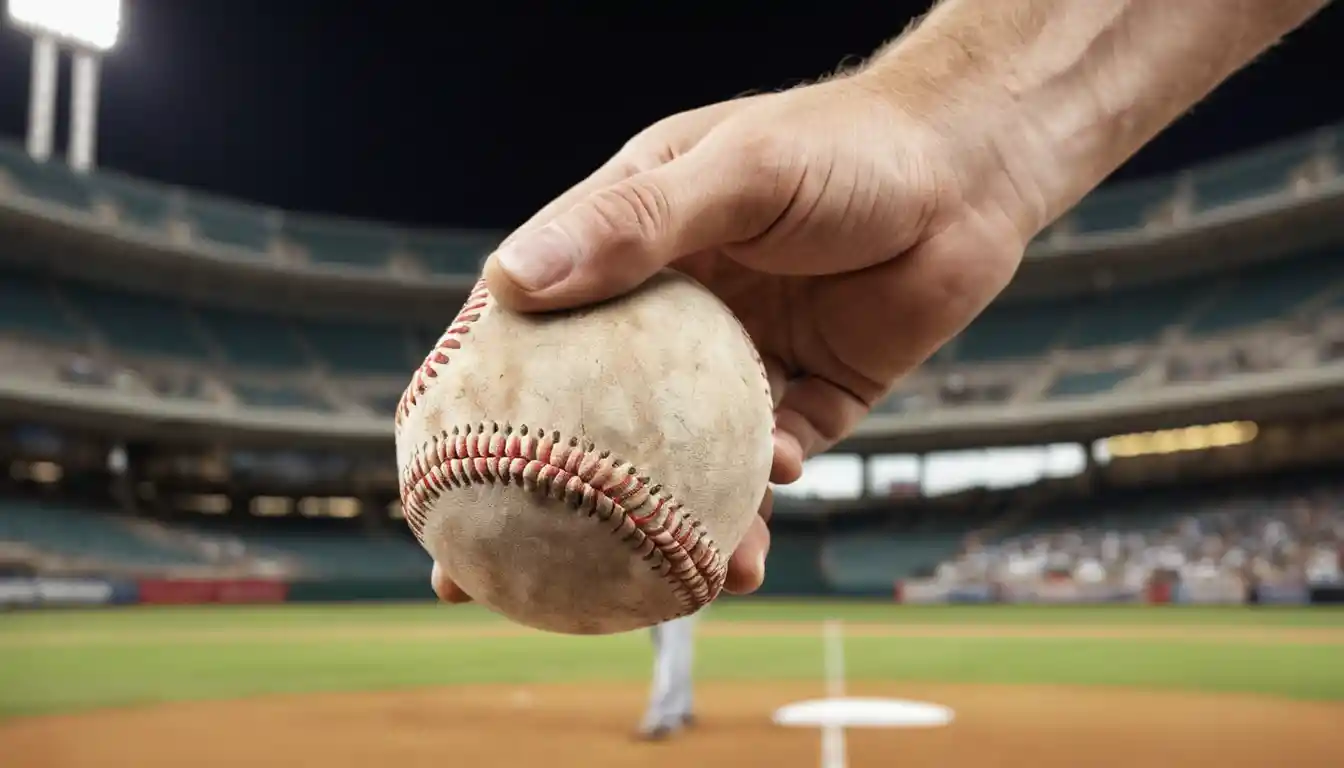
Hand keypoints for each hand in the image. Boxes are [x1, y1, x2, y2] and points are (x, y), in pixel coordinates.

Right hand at [430, 74, 1033, 603]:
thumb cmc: (841, 147)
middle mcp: (671, 316)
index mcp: (627, 252)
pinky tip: (779, 485)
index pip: (526, 338)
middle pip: (590, 422)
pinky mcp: (807, 398)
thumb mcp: (729, 172)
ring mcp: (735, 364)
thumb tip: (508, 283)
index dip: (471, 411)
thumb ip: (629, 225)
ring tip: (677, 573)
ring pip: (684, 462)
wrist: (970, 168)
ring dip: (674, 519)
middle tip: (500, 584)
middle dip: (551, 503)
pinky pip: (773, 460)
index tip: (428, 487)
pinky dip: (768, 485)